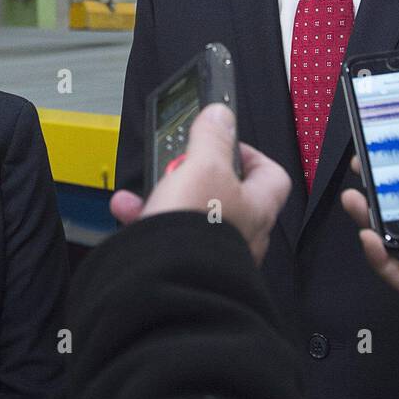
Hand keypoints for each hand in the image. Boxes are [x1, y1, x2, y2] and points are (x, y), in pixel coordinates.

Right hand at [111, 104, 290, 263]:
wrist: (168, 283)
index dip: (251, 154)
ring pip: (193, 215)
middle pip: (227, 194)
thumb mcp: (203, 166)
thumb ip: (213, 137)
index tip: (225, 143)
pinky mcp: (188, 267)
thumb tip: (221, 115)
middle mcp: (243, 235)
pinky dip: (147, 221)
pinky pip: (169, 238)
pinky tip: (127, 210)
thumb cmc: (197, 227)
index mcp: (258, 208)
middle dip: (197, 175)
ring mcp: (216, 254)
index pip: (272, 175)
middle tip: (179, 164)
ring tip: (145, 187)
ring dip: (167, 196)